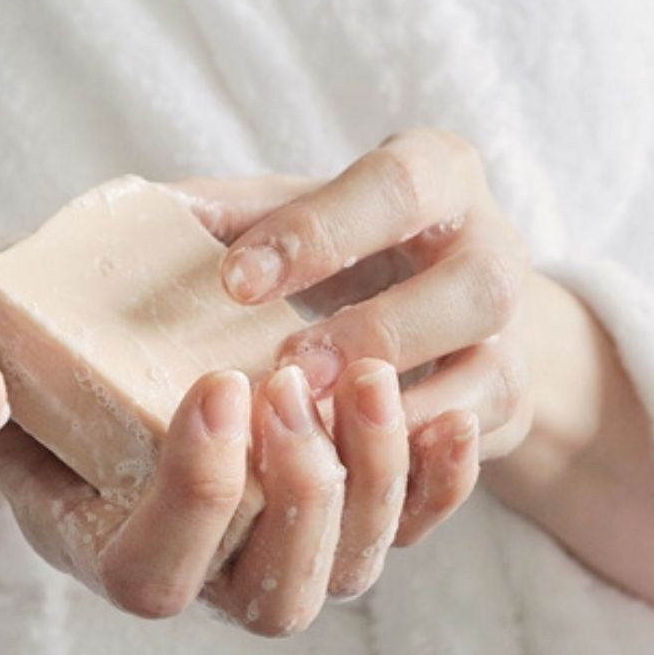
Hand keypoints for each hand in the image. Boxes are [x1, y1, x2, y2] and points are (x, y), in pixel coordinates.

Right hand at [0, 178, 412, 636]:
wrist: (41, 348)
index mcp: (91, 544)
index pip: (151, 576)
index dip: (198, 497)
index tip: (218, 385)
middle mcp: (189, 566)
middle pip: (270, 600)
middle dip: (297, 499)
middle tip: (292, 383)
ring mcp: (260, 543)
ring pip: (345, 570)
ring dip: (374, 482)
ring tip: (369, 373)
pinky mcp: (314, 504)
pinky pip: (394, 526)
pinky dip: (431, 485)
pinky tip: (445, 412)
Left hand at [215, 129, 533, 544]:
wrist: (437, 291)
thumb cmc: (345, 246)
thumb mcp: (299, 209)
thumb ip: (231, 215)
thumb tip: (141, 226)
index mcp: (438, 174)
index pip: (397, 189)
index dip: (320, 233)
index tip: (234, 282)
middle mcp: (494, 251)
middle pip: (475, 287)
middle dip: (378, 331)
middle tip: (287, 372)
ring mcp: (512, 338)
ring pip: (488, 379)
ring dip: (396, 417)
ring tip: (309, 433)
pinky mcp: (506, 408)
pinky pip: (473, 450)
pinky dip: (415, 471)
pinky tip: (347, 480)